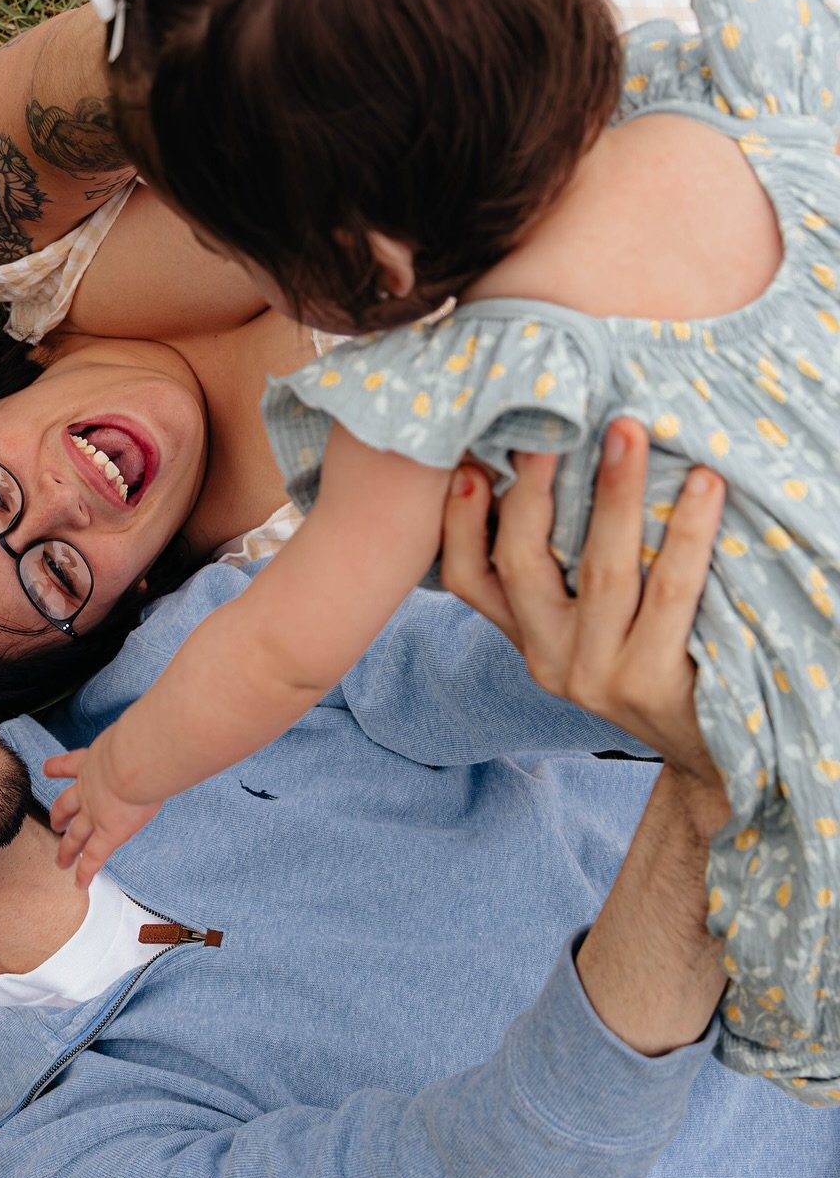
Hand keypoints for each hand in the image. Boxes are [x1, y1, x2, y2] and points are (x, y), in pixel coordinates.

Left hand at [44, 734, 164, 888]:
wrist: (134, 761)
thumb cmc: (142, 741)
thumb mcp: (134, 730)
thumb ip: (141, 730)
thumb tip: (163, 718)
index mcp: (93, 761)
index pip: (71, 765)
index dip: (59, 768)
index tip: (49, 770)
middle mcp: (88, 789)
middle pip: (67, 805)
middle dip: (59, 816)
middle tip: (54, 823)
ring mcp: (95, 813)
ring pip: (76, 834)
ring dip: (67, 848)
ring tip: (60, 859)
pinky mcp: (107, 833)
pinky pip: (94, 857)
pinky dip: (86, 871)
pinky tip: (80, 882)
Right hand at [439, 418, 728, 829]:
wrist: (717, 755)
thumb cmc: (661, 668)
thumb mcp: (600, 630)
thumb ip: (574, 575)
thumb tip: (563, 468)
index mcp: (531, 642)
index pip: (473, 581)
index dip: (460, 523)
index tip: (471, 464)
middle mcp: (552, 661)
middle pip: (522, 564)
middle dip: (532, 487)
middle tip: (551, 422)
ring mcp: (598, 676)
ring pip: (600, 571)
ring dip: (614, 493)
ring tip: (628, 432)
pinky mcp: (651, 684)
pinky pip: (669, 593)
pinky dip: (685, 533)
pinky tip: (704, 487)